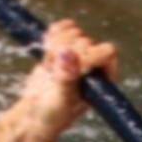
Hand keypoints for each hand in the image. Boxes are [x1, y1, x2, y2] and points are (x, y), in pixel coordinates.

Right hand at [19, 19, 118, 136]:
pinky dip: (54, 33)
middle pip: (87, 40)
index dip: (86, 55)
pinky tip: (47, 48)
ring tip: (49, 67)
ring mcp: (82, 54)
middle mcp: (97, 65)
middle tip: (52, 72)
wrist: (35, 113)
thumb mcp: (60, 99)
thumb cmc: (53, 114)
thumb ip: (66, 77)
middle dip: (64, 52)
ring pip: (74, 31)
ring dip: (55, 45)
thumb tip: (67, 52)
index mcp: (105, 79)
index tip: (69, 68)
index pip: (107, 51)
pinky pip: (66, 27)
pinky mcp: (68, 46)